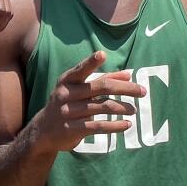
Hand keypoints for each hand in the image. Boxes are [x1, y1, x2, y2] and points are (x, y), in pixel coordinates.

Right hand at [29, 51, 144, 153]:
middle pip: (101, 87)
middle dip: (125, 89)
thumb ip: (102, 80)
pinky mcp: (73, 129)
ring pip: (103, 107)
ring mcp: (68, 112)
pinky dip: (116, 125)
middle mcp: (66, 94)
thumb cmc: (66, 104)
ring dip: (123, 108)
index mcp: (67, 80)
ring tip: (134, 110)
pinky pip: (99, 126)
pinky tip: (127, 125)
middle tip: (143, 91)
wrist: (43, 131)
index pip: (82, 70)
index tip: (102, 54)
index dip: (91, 62)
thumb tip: (128, 75)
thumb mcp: (78, 89)